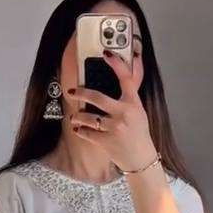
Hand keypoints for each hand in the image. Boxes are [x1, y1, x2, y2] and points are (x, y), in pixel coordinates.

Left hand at [65, 49, 156, 172]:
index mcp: (134, 103)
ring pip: (88, 118)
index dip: (116, 64)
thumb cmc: (139, 134)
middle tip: (71, 91)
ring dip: (78, 117)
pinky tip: (78, 129)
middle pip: (97, 98)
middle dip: (81, 93)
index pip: (126, 78)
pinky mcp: (107, 141)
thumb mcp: (139, 112)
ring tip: (74, 117)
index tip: (106, 53)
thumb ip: (128, 97)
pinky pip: (87, 133)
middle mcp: (124, 113)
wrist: (141, 159)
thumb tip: (120, 79)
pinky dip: (80, 131)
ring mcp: (115, 128)